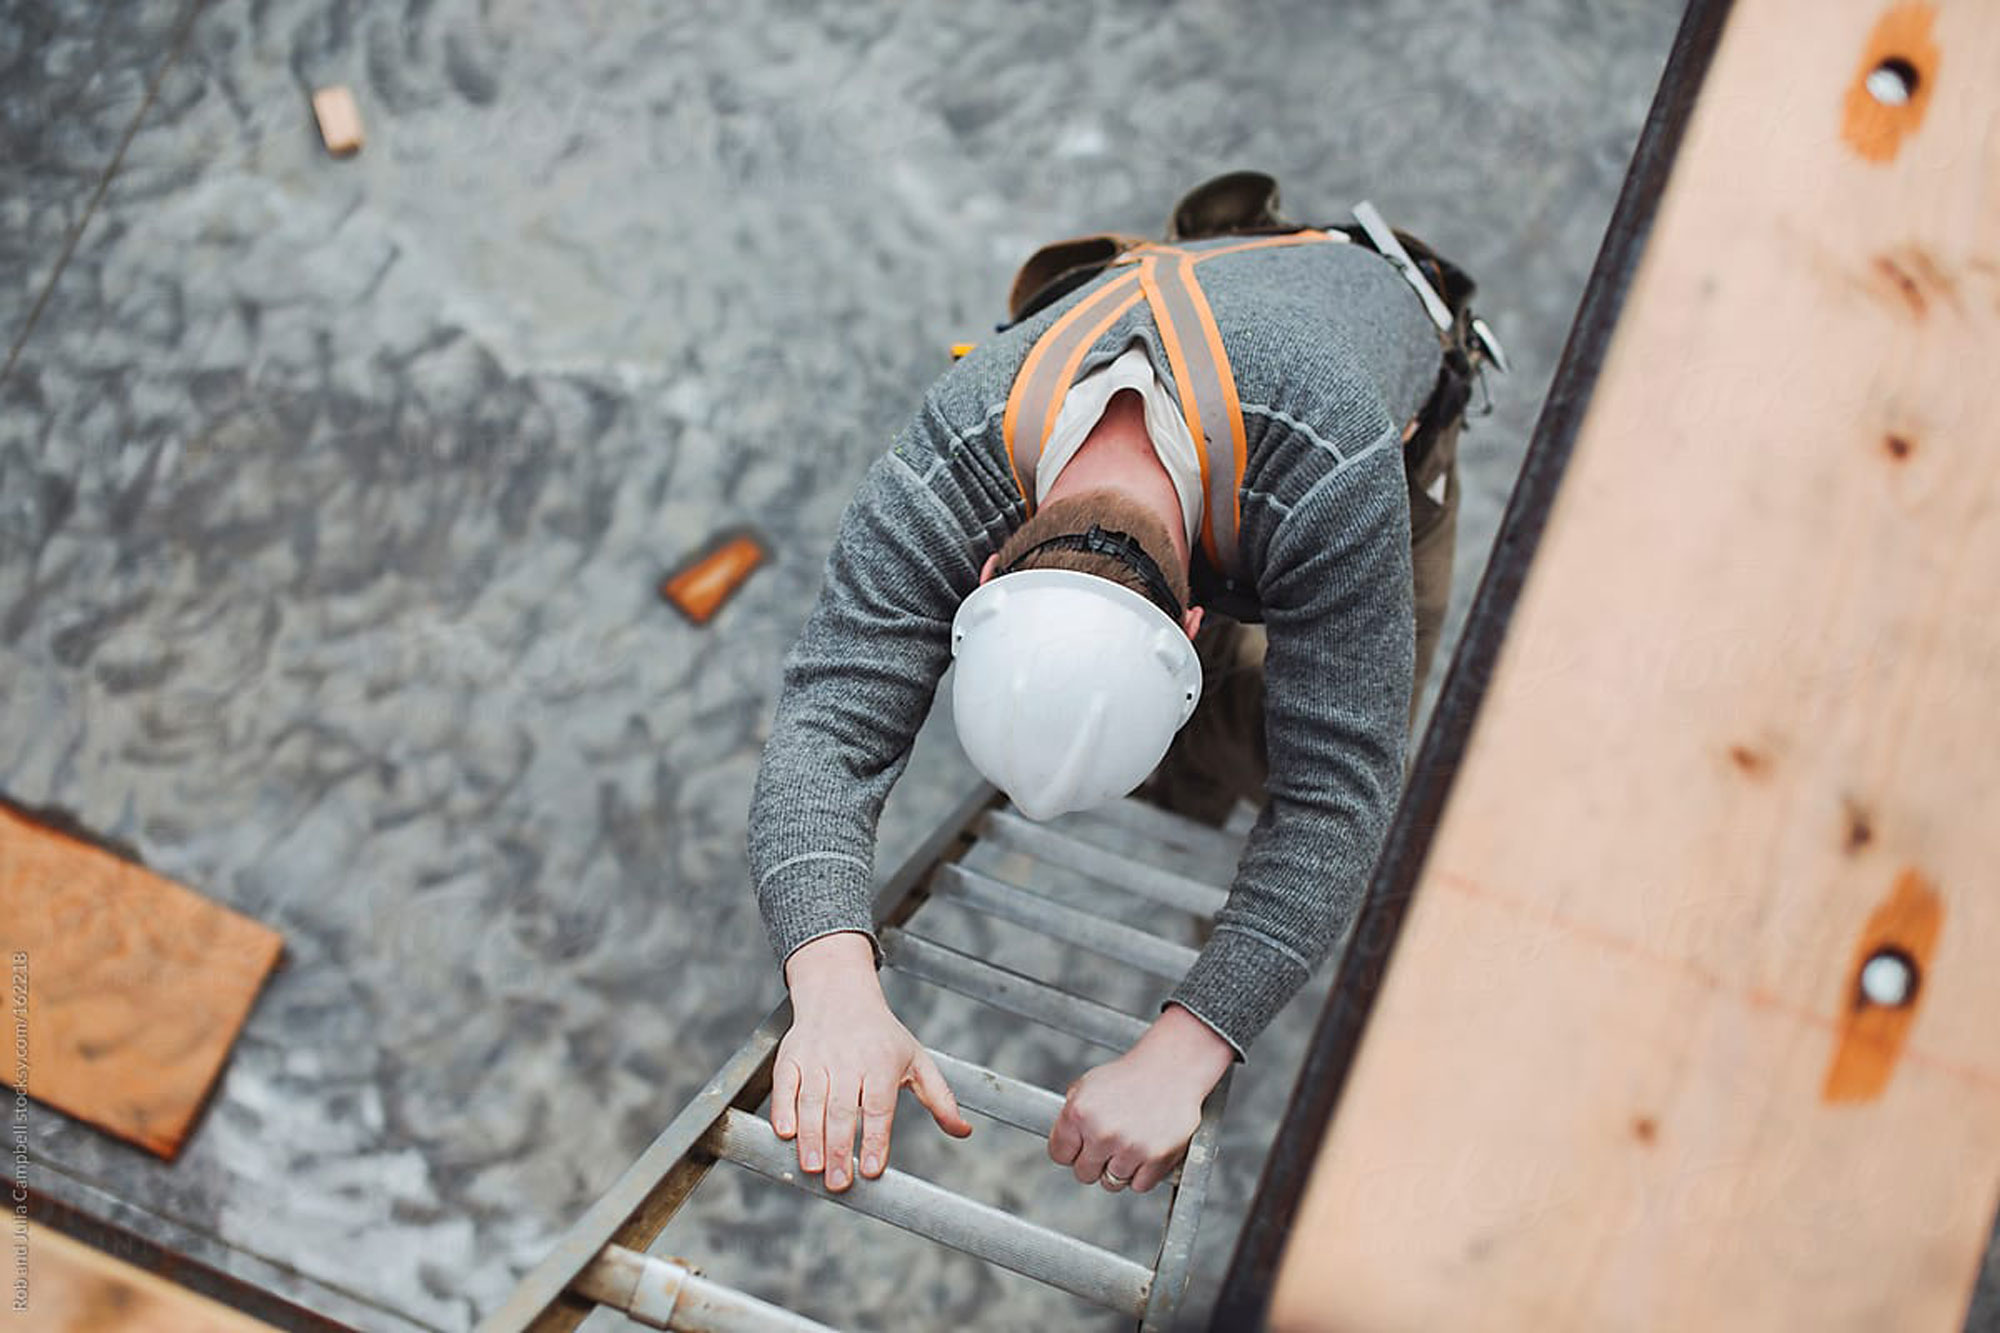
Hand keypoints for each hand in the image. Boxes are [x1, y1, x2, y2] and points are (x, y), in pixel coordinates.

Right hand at [771, 932, 971, 1190]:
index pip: (879, 1106)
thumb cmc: (881, 1036)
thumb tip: (963, 1131)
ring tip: (813, 1168)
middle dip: (839, 1149)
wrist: (840, 992)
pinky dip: (783, 1109)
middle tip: (839, 1183)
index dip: (875, 1139)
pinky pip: (784, 1085)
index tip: (872, 1170)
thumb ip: (940, 1098)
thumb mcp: (917, 1060)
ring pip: (812, 1101)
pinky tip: (785, 1134)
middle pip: (842, 1109)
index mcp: (882, 1063)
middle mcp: (849, 1060)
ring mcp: (817, 1058)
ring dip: (811, 1137)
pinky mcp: (791, 1057)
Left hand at [1048, 1003, 1232, 1192]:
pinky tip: (1144, 1148)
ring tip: (1129, 1142)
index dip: (1070, 1149)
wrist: (1173, 1068)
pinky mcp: (1156, 1158)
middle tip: (1109, 1142)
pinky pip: (1139, 1185)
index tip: (1080, 1145)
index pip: (1059, 1154)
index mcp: (1079, 1112)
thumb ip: (1071, 1118)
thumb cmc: (1131, 1076)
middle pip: (1084, 1173)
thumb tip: (1064, 1145)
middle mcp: (1102, 1131)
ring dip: (1119, 1168)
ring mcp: (1130, 1147)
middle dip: (1094, 1161)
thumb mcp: (1088, 1086)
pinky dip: (1142, 1172)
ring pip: (1111, 1183)